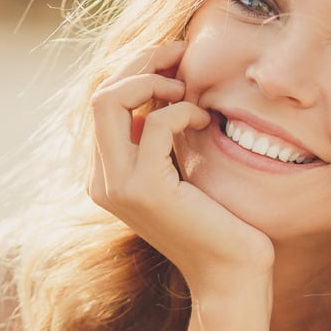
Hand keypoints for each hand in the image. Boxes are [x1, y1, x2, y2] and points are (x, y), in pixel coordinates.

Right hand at [88, 41, 274, 292]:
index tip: (175, 59)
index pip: (103, 102)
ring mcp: (118, 186)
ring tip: (188, 90)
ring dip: (153, 81)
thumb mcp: (183, 170)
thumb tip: (168, 82)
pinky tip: (203, 120)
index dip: (136, 70)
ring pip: (109, 100)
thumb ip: (163, 137)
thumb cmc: (218, 223)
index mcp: (106, 174)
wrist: (231, 275)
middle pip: (99, 93)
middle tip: (180, 55)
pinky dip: (181, 111)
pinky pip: (153, 124)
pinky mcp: (145, 190)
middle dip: (140, 63)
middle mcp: (102, 180)